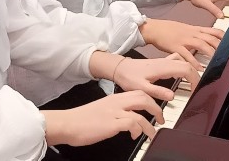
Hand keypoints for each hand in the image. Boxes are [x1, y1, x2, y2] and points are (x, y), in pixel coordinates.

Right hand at [42, 90, 162, 145]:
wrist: (67, 123)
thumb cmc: (82, 119)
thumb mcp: (103, 110)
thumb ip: (116, 110)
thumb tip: (128, 118)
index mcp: (114, 98)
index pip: (138, 92)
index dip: (150, 99)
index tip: (155, 109)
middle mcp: (116, 102)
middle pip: (143, 97)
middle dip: (156, 108)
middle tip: (161, 118)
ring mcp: (114, 112)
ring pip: (140, 112)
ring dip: (150, 125)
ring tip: (151, 133)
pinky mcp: (111, 123)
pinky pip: (132, 123)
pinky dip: (138, 130)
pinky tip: (135, 136)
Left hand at [112, 56, 200, 100]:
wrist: (119, 68)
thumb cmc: (129, 77)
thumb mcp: (141, 88)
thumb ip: (157, 92)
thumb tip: (172, 96)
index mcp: (162, 67)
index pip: (186, 69)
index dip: (195, 79)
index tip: (195, 91)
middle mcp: (165, 62)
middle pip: (188, 64)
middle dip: (196, 77)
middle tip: (196, 90)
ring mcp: (163, 60)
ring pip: (184, 61)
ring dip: (191, 71)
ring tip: (192, 84)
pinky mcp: (161, 62)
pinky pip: (178, 60)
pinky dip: (184, 66)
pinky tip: (182, 74)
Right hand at [139, 19, 222, 68]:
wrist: (153, 28)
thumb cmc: (168, 29)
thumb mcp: (184, 28)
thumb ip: (196, 33)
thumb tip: (207, 38)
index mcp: (194, 29)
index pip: (213, 31)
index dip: (223, 37)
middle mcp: (191, 33)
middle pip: (209, 38)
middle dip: (220, 46)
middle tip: (228, 55)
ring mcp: (183, 39)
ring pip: (201, 44)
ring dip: (210, 53)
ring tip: (216, 61)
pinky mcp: (175, 46)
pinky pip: (186, 54)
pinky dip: (193, 61)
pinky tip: (199, 68)